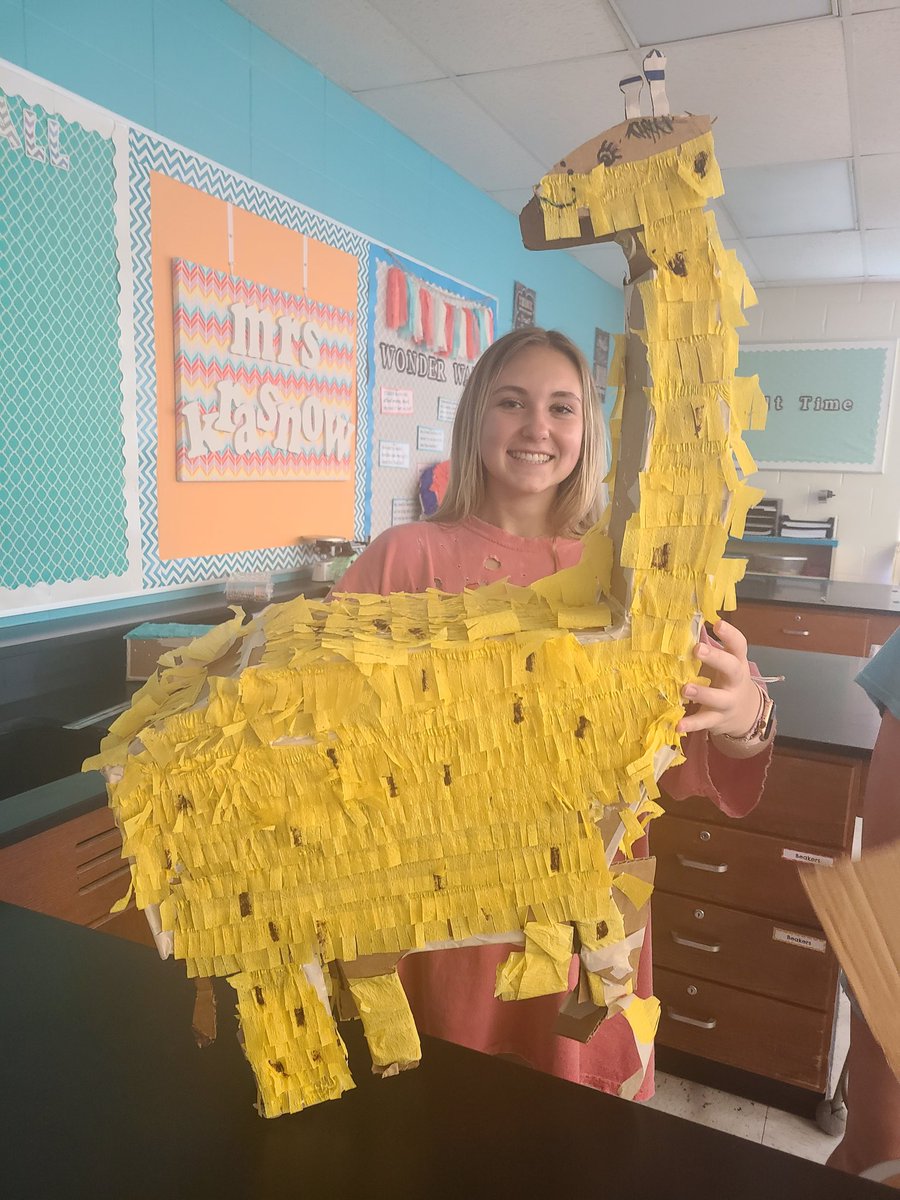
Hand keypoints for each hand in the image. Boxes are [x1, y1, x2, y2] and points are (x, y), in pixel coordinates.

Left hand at [676, 620, 762, 738]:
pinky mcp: (718, 719)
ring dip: (702, 693)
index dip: (730, 634)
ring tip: (685, 689)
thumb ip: (709, 647)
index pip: (739, 645)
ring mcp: (728, 702)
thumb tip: (686, 624)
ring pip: (719, 698)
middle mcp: (735, 681)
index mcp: (737, 662)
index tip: (718, 623)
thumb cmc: (727, 680)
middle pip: (732, 668)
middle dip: (716, 658)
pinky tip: (678, 724)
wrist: (745, 714)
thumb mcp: (725, 663)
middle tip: (697, 649)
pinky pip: (705, 722)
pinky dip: (691, 724)